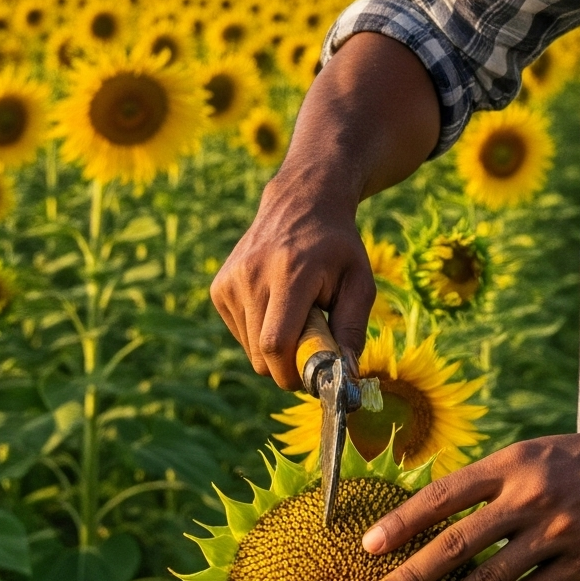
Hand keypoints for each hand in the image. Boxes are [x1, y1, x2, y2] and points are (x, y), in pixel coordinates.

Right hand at [209, 32, 440, 390]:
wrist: (301, 202)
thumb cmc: (338, 247)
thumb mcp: (361, 282)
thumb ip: (353, 329)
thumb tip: (345, 378)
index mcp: (288, 274)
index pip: (275, 345)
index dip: (295, 372)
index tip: (318, 375)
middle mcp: (251, 277)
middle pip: (262, 355)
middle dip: (291, 364)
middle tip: (316, 342)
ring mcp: (229, 282)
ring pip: (250, 351)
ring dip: (277, 346)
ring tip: (298, 311)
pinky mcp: (218, 288)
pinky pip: (241, 334)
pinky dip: (261, 331)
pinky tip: (278, 302)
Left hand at [362, 423, 579, 580]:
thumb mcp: (543, 452)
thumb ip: (500, 480)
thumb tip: (447, 511)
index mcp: (515, 461)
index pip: (446, 494)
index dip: (405, 521)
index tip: (369, 545)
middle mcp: (532, 495)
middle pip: (459, 541)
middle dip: (414, 574)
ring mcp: (558, 532)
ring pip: (490, 578)